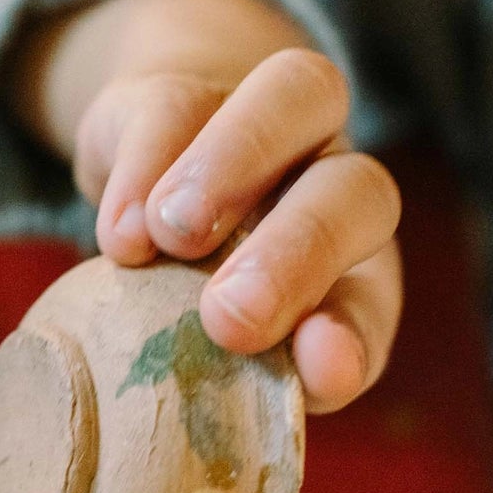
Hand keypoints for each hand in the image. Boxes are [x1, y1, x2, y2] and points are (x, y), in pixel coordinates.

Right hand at [13, 0, 401, 410]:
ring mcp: (268, 124)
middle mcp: (328, 184)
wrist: (147, 168)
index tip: (318, 371)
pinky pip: (181, 102)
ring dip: (236, 167)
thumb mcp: (214, 348)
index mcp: (349, 272)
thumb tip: (227, 401)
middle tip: (227, 316)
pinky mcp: (181, 92)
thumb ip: (238, 375)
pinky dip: (148, 165)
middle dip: (297, 254)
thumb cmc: (186, 293)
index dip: (353, 336)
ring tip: (168, 240)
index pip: (373, 301)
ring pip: (299, 95)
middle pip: (359, 190)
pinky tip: (120, 230)